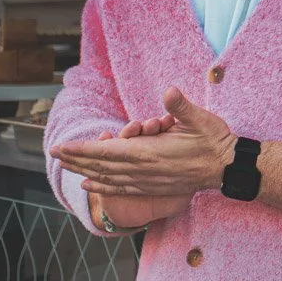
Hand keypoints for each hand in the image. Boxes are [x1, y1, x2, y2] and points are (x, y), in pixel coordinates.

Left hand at [58, 89, 236, 201]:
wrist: (227, 167)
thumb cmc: (214, 140)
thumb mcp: (199, 119)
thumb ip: (180, 106)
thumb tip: (169, 91)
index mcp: (149, 152)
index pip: (107, 152)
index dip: (83, 150)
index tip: (62, 147)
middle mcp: (143, 169)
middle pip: (102, 166)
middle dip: (76, 160)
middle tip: (54, 153)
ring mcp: (148, 180)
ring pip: (109, 178)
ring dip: (85, 172)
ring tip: (67, 167)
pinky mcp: (154, 186)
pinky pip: (122, 189)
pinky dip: (103, 187)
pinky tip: (91, 185)